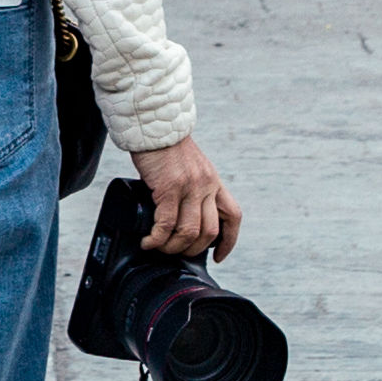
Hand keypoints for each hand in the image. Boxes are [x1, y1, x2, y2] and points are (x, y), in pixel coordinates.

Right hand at [131, 135, 238, 261]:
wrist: (154, 125)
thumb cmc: (166, 146)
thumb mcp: (191, 167)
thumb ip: (193, 187)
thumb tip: (183, 214)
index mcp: (214, 181)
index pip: (232, 216)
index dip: (229, 241)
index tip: (219, 256)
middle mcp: (206, 185)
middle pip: (209, 232)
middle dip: (192, 250)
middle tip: (175, 252)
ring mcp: (189, 187)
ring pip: (188, 232)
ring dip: (172, 247)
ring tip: (158, 247)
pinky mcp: (169, 188)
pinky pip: (166, 224)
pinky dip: (157, 238)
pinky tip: (148, 240)